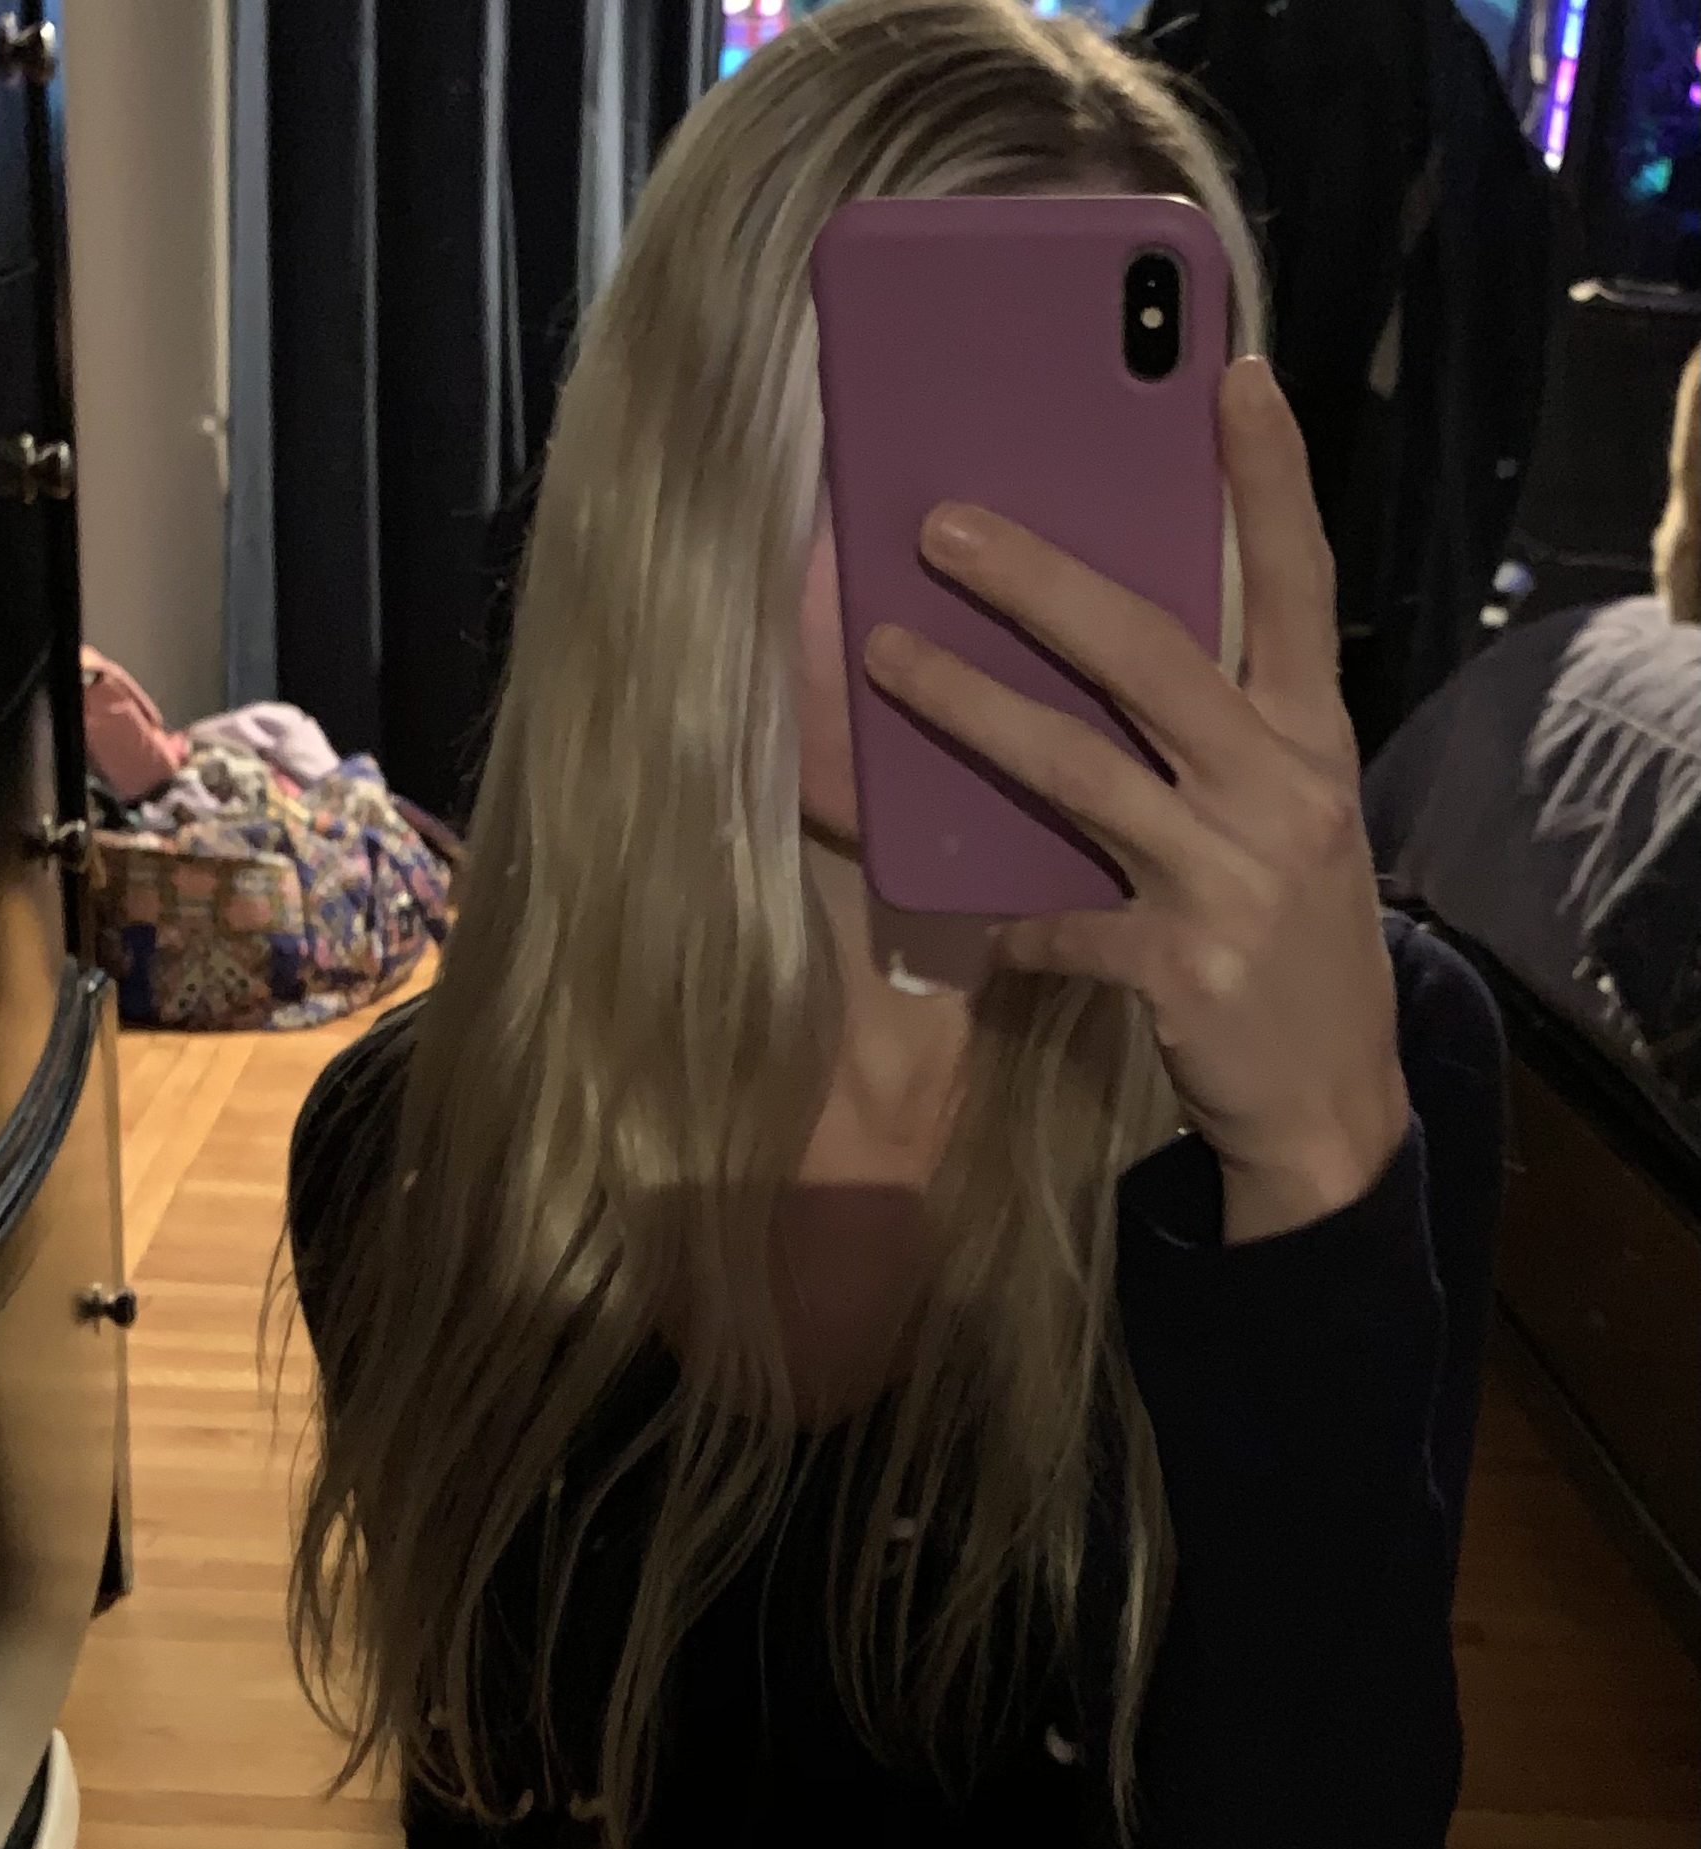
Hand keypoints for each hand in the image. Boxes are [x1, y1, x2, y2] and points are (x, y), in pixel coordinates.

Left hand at [860, 354, 1409, 1214]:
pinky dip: (1011, 922)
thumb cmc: (1294, 941)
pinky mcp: (1181, 967)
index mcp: (1314, 742)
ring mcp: (1234, 879)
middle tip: (941, 523)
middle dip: (1038, 581)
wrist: (1334, 1104)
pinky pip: (1058, 925)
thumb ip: (1220, 741)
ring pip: (1076, 771)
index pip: (1299, 585)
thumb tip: (1096, 652)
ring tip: (885, 655)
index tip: (1236, 373)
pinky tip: (979, 923)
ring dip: (968, 709)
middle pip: (1149, 655)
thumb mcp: (1289, 822)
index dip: (1270, 480)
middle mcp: (1283, 791)